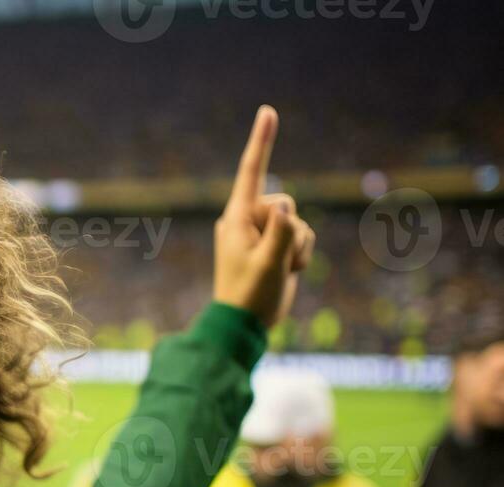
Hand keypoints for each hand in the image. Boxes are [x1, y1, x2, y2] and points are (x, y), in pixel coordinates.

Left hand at [213, 105, 315, 328]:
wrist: (246, 324)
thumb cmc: (250, 295)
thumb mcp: (268, 263)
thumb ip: (281, 233)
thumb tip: (285, 210)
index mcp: (236, 218)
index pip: (252, 172)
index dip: (261, 141)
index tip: (267, 110)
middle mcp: (247, 221)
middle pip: (285, 203)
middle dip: (289, 230)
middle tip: (271, 260)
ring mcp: (261, 233)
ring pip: (298, 222)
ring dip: (296, 248)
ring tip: (277, 270)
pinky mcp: (274, 246)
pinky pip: (301, 238)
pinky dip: (300, 256)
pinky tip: (285, 273)